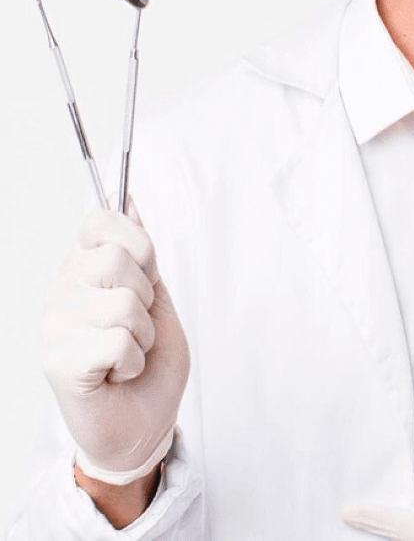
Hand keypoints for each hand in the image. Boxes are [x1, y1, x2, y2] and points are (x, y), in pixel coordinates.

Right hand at [41, 201, 189, 476]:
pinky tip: (119, 374)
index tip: (145, 272)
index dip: (137, 241)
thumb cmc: (150, 358)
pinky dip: (134, 360)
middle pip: (118, 258)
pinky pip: (118, 342)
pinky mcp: (58, 363)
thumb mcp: (154, 293)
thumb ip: (139, 249)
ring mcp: (54, 326)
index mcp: (81, 268)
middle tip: (137, 324)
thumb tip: (126, 195)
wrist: (145, 422)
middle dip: (147, 295)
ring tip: (130, 352)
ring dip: (144, 334)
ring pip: (123, 303)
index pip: (100, 219)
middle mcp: (60, 291)